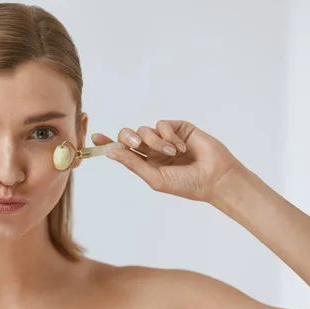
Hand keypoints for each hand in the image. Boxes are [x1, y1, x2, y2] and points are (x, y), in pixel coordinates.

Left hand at [92, 120, 241, 202]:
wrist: (215, 178)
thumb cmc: (186, 184)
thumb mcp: (155, 177)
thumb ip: (133, 163)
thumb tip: (111, 153)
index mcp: (145, 163)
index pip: (122, 150)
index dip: (108, 143)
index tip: (94, 137)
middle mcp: (152, 149)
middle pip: (129, 135)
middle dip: (128, 137)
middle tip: (135, 143)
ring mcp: (165, 138)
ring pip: (145, 129)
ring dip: (156, 141)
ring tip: (173, 153)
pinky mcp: (178, 128)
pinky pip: (162, 123)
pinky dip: (168, 135)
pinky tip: (181, 146)